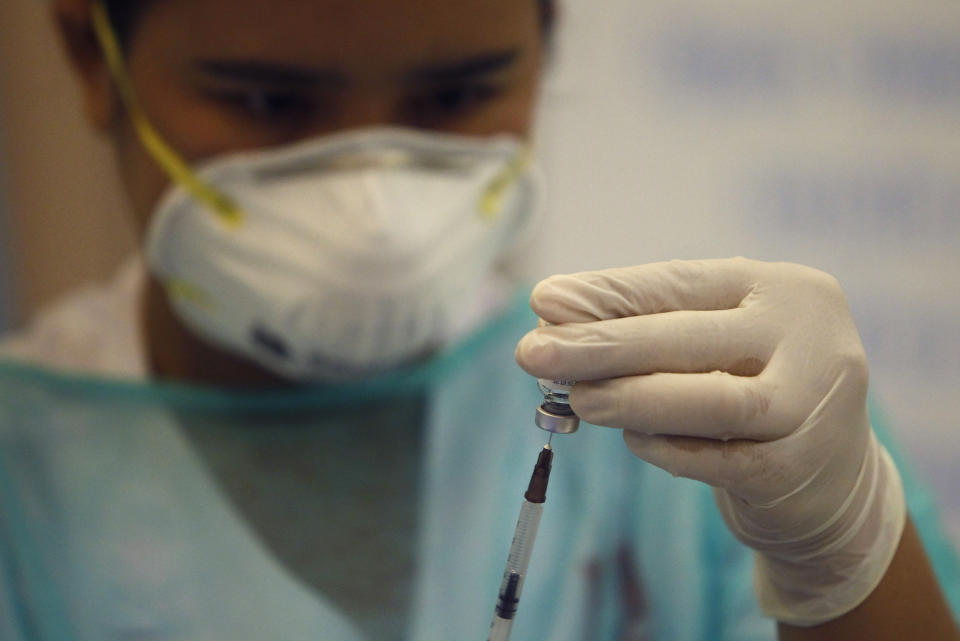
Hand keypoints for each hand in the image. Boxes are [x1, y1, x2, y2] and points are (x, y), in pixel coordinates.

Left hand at [515, 258, 905, 625]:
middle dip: (601, 344)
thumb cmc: (756, 390)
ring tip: (576, 399)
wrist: (835, 479)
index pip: (680, 283)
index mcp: (783, 288)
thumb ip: (649, 327)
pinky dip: (667, 448)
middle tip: (533, 351)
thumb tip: (552, 312)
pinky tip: (633, 440)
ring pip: (709, 399)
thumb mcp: (717, 344)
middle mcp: (808, 337)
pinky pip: (718, 460)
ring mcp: (812, 405)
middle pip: (688, 337)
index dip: (609, 293)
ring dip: (630, 398)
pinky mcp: (799, 468)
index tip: (545, 301)